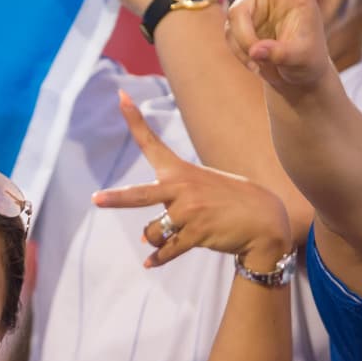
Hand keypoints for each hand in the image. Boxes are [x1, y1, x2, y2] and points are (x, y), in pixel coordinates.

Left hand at [92, 92, 290, 270]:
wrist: (265, 220)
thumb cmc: (230, 201)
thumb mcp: (203, 185)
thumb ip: (171, 204)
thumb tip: (144, 236)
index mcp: (181, 172)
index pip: (152, 143)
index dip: (134, 119)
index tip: (120, 96)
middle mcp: (182, 189)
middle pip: (139, 196)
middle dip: (116, 199)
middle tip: (95, 200)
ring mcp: (189, 212)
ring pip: (151, 233)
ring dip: (155, 239)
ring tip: (177, 234)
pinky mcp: (196, 234)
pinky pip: (166, 251)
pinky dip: (157, 259)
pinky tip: (150, 264)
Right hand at [218, 0, 331, 92]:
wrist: (292, 77)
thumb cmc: (306, 64)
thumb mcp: (300, 60)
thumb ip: (279, 54)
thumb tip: (256, 51)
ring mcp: (253, 4)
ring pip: (236, 18)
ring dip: (244, 43)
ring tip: (260, 62)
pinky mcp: (238, 22)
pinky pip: (230, 35)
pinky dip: (240, 53)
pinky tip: (255, 63)